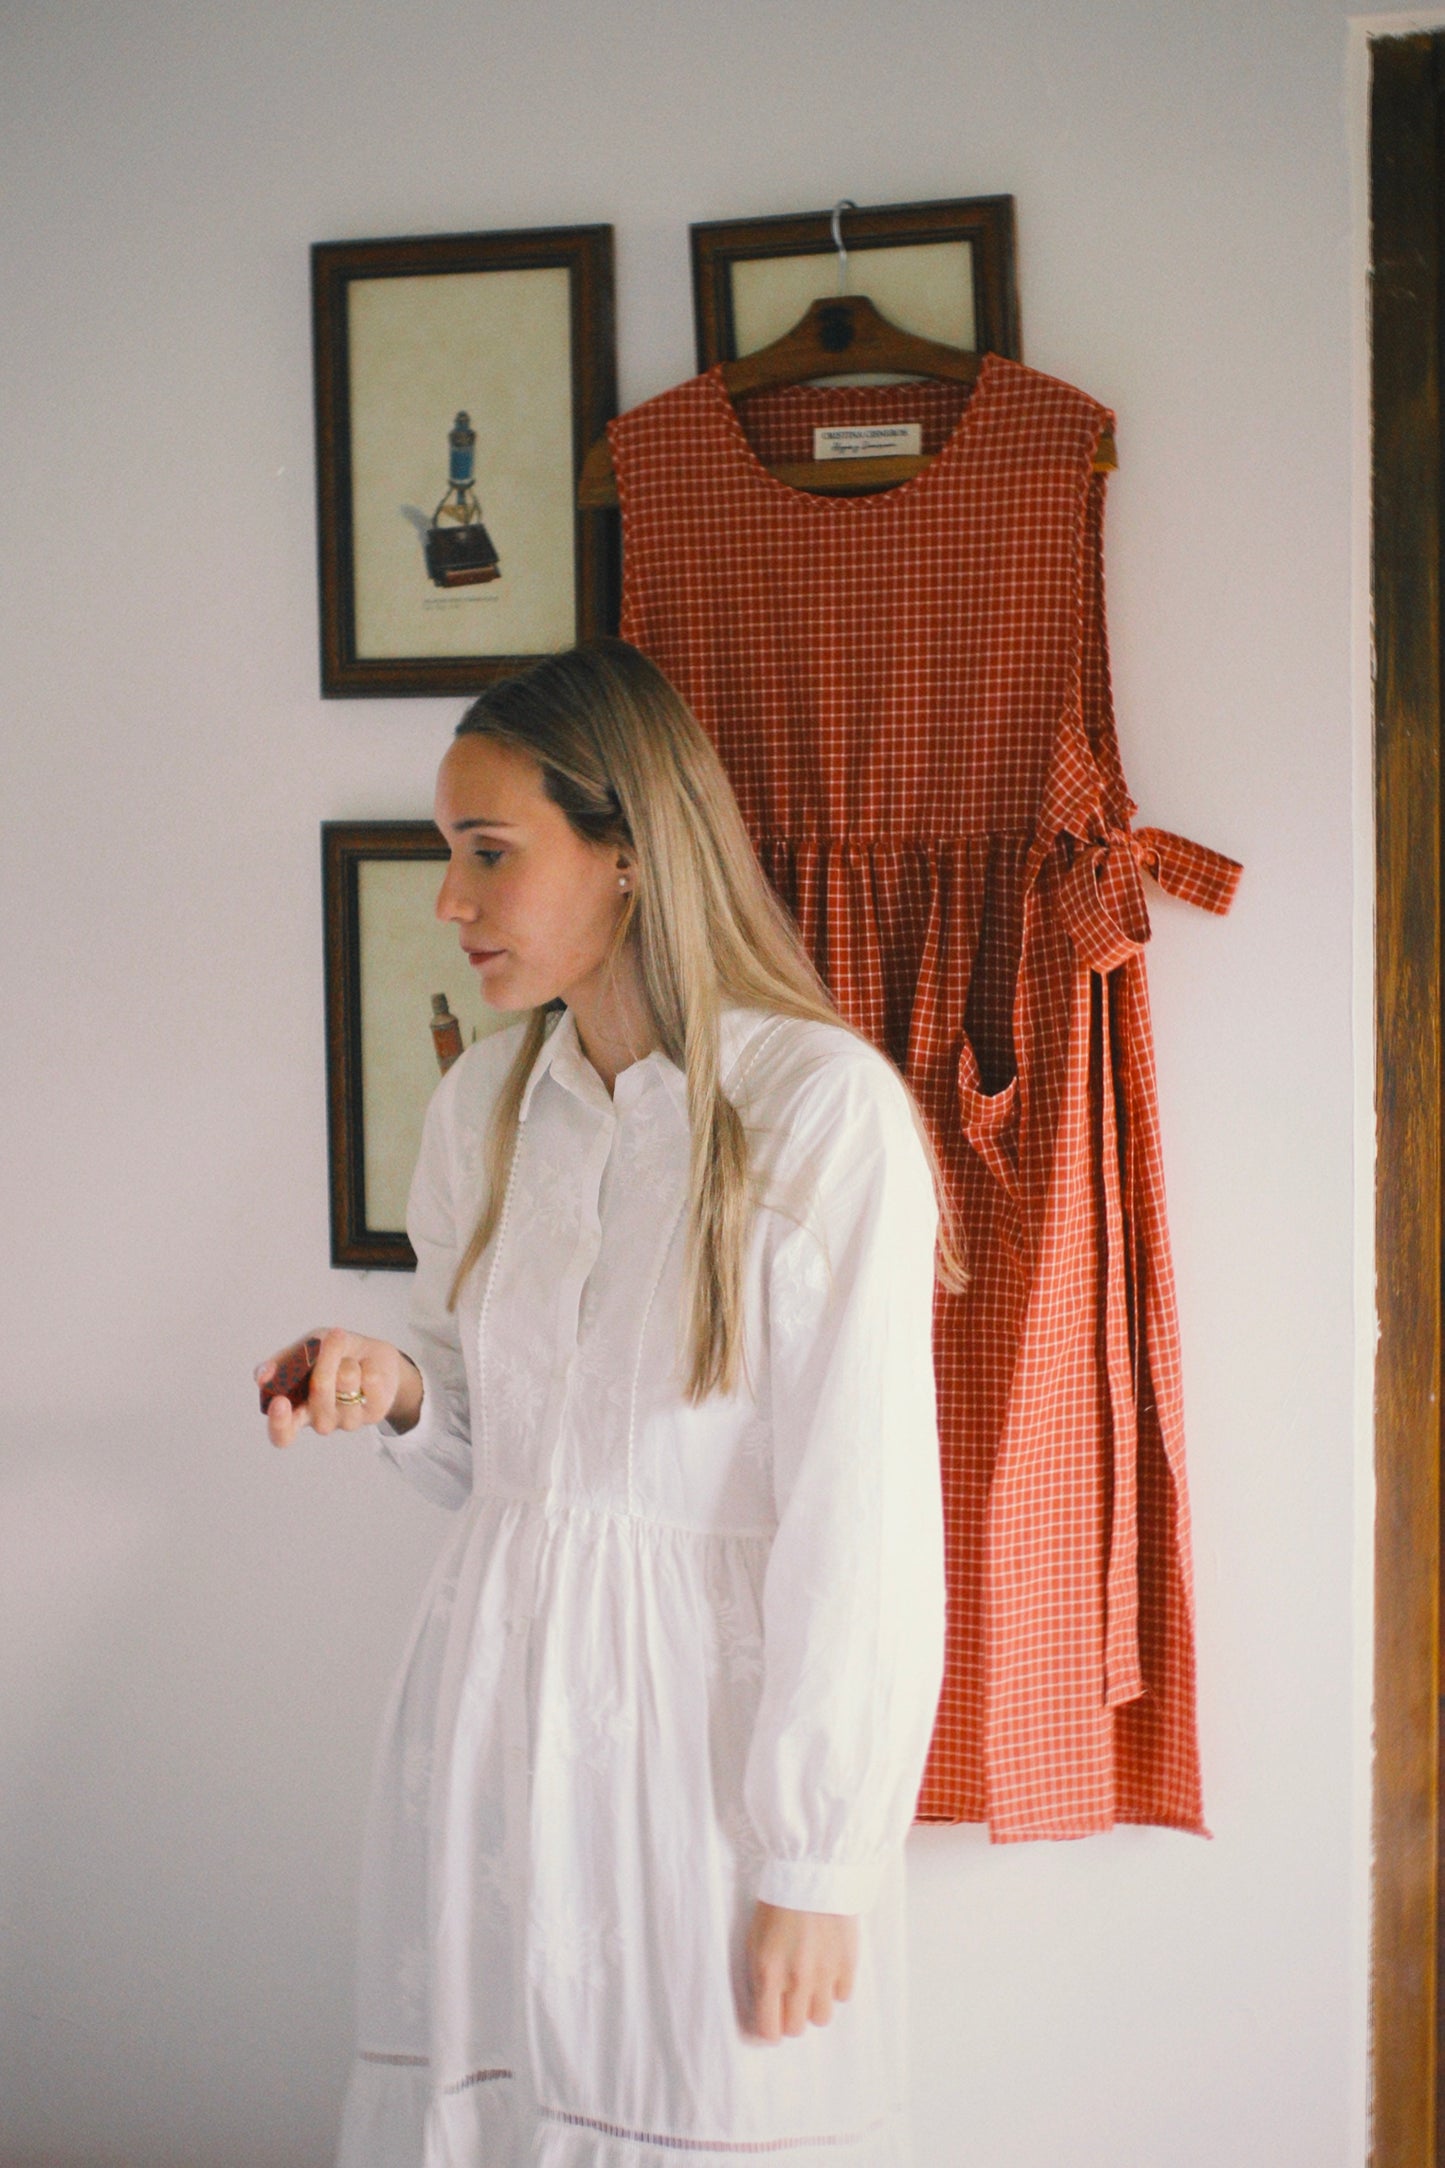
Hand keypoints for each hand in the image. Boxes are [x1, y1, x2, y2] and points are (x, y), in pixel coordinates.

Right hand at [255, 1328, 420, 1447]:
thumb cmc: (333, 1355)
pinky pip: (371, 1381)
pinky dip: (370, 1364)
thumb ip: (282, 1362)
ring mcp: (347, 1420)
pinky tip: (368, 1370)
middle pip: (320, 1394)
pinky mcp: (373, 1413)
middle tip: (334, 1335)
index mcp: (296, 1410)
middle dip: (327, 1359)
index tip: (280, 1402)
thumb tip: (261, 1376)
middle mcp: (320, 1420)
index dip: (279, 1423)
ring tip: (351, 1360)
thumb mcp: (305, 1349)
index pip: (282, 1435)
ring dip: (350, 1359)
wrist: (373, 1356)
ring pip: (347, 1382)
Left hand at [743, 1901, 856, 2042]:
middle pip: (796, 2028)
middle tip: (790, 2001)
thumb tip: (765, 2010)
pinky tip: (828, 1969)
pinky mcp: (848, 1963)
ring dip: (815, 2006)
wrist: (812, 1873)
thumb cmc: (777, 1905)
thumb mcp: (755, 1941)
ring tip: (811, 1985)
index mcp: (769, 1974)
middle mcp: (797, 1980)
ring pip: (822, 2018)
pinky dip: (835, 1989)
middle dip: (791, 2019)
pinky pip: (843, 1997)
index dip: (769, 2030)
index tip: (771, 2022)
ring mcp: (825, 1973)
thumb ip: (760, 1979)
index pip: (769, 2030)